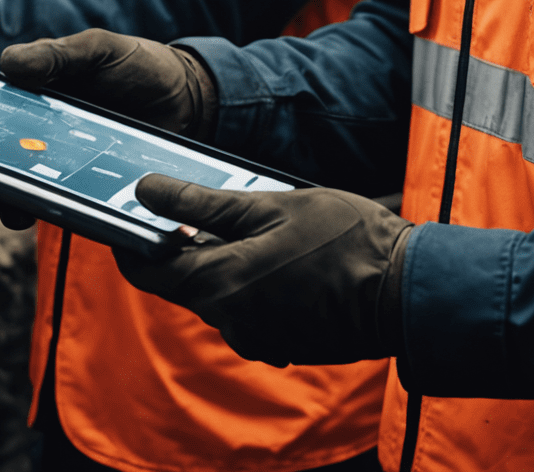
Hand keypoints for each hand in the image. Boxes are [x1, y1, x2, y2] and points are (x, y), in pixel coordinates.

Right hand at [0, 31, 216, 231]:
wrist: (191, 95)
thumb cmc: (138, 64)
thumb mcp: (99, 49)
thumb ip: (58, 54)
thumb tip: (8, 63)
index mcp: (38, 102)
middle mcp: (47, 139)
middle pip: (3, 165)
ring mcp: (71, 168)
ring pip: (32, 192)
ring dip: (13, 204)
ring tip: (6, 211)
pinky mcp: (98, 190)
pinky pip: (72, 207)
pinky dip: (60, 214)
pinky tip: (55, 216)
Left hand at [115, 177, 410, 367]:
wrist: (407, 290)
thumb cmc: (345, 239)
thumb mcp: (270, 205)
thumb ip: (201, 202)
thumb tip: (145, 190)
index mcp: (221, 286)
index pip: (147, 270)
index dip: (130, 240)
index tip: (125, 213)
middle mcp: (232, 322)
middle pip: (183, 282)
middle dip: (182, 244)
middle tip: (195, 203)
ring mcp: (258, 338)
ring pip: (218, 293)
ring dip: (222, 260)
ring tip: (252, 221)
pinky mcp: (282, 343)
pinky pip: (248, 308)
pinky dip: (249, 280)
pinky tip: (278, 252)